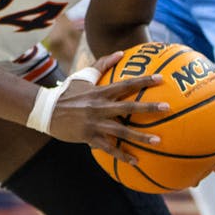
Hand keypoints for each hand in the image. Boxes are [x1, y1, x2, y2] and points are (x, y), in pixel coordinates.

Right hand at [48, 50, 169, 163]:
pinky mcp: (89, 137)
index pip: (126, 84)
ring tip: (158, 141)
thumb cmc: (68, 93)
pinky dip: (122, 155)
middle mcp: (100, 106)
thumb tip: (121, 52)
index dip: (143, 80)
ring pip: (122, 131)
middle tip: (167, 108)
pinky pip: (109, 148)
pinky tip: (136, 162)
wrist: (47, 110)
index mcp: (101, 92)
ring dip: (141, 137)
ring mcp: (95, 123)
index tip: (161, 79)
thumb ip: (103, 64)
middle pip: (128, 107)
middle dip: (148, 108)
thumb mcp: (83, 76)